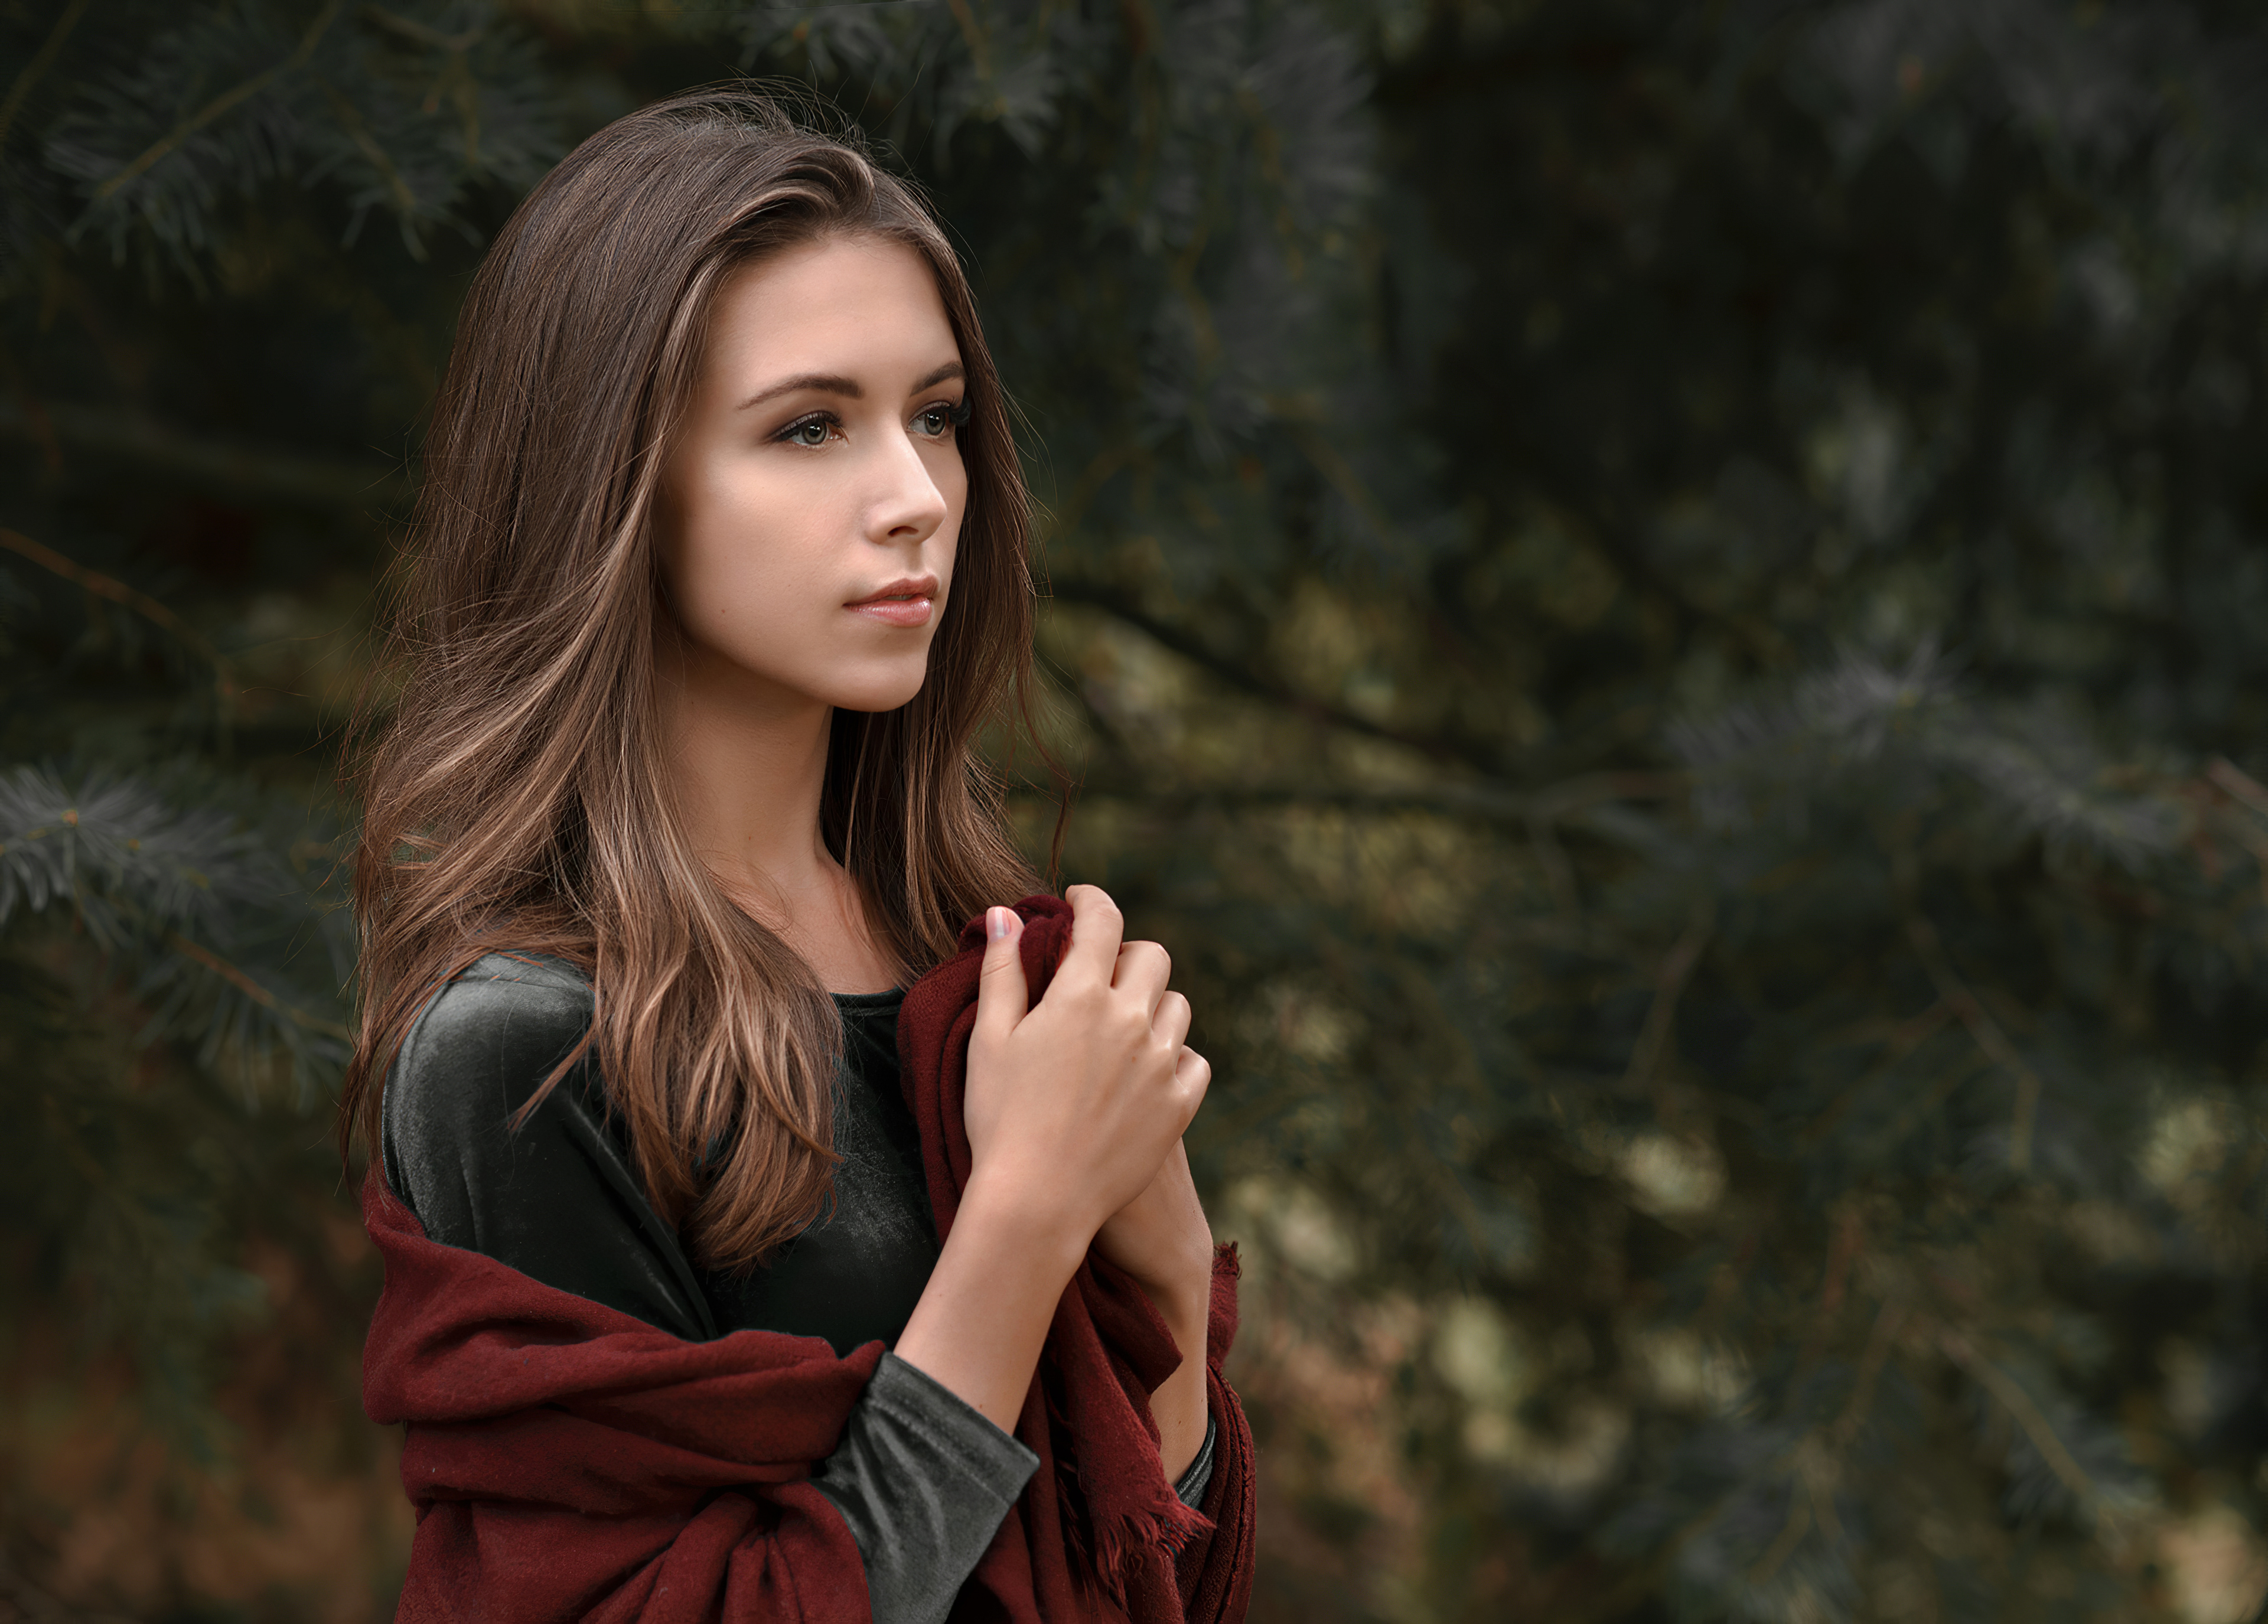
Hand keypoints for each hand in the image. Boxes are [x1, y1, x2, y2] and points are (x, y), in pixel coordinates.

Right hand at [896, 886, 1211, 1445]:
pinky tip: (1148, 1070)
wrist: (1037, 1204)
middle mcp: (1132, 1021)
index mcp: (1080, 997)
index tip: (1080, 901)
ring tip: (1125, 1024)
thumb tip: (1004, 915)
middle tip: (1101, 972)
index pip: (1102, 920)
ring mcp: (1162, 1064)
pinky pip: (1194, 1060)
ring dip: (1153, 1004)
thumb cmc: (1000, 1120)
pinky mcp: (1180, 1105)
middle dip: (1126, 954)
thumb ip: (1001, 972)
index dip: (1091, 900)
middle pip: (1151, 957)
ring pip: (1178, 1006)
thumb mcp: (988, 1041)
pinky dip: (1175, 1057)